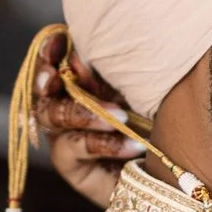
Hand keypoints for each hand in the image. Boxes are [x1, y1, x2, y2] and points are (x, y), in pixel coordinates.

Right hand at [33, 31, 140, 207]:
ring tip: (122, 115)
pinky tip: (134, 144)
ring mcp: (63, 137)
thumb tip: (82, 57)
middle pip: (42, 90)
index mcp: (79, 84)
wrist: (168, 170)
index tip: (60, 41)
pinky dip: (106, 143)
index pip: (53, 61)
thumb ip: (110, 76)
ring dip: (85, 112)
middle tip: (58, 74)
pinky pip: (77, 148)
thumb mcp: (135, 93)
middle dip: (47, 78)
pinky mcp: (70, 166)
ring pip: (54, 117)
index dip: (50, 50)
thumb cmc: (155, 123)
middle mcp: (65, 109)